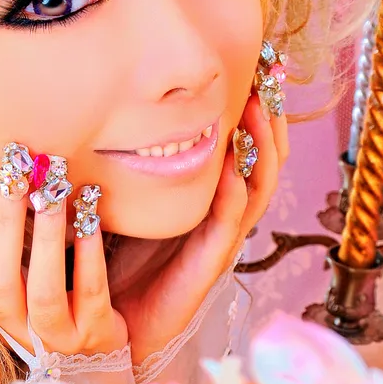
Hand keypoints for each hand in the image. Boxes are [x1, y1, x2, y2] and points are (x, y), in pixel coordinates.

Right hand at [0, 132, 127, 358]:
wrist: (101, 359)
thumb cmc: (59, 292)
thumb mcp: (24, 263)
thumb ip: (8, 224)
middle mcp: (13, 323)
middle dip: (1, 220)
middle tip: (13, 166)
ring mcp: (55, 339)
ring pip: (42, 294)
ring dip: (45, 239)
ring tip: (52, 189)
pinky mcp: (95, 339)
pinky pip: (90, 297)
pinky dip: (89, 257)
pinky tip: (91, 219)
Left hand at [112, 93, 288, 366]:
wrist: (113, 318)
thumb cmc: (116, 255)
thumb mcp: (124, 195)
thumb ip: (127, 158)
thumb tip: (111, 103)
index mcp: (211, 196)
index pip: (247, 144)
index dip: (257, 108)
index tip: (259, 65)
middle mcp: (224, 214)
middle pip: (265, 159)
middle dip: (270, 117)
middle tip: (271, 76)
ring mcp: (219, 239)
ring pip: (256, 187)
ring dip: (260, 148)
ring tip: (257, 110)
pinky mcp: (207, 266)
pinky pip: (228, 226)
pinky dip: (234, 195)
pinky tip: (234, 170)